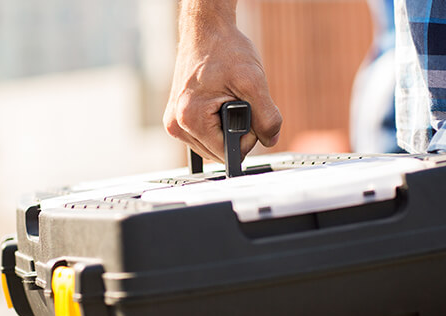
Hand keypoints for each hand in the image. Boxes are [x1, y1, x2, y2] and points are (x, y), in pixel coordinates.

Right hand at [163, 2, 281, 162]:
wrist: (206, 30)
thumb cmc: (224, 49)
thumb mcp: (253, 81)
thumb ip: (267, 117)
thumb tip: (271, 139)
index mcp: (190, 119)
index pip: (228, 154)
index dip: (246, 138)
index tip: (247, 112)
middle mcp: (177, 125)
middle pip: (219, 153)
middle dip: (236, 133)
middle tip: (236, 101)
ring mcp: (175, 123)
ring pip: (212, 146)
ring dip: (226, 127)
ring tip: (225, 98)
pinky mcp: (177, 119)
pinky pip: (205, 136)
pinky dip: (216, 123)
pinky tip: (217, 104)